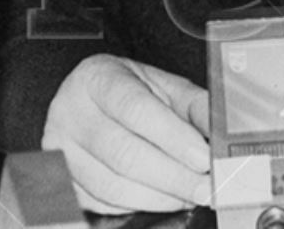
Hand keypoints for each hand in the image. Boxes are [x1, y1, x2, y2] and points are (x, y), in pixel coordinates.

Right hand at [41, 54, 210, 213]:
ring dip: (159, 197)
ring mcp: (60, 149)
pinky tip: (161, 198)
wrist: (89, 100)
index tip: (203, 157)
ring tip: (189, 194)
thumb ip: (195, 106)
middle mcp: (71, 111)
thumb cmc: (128, 91)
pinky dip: (138, 206)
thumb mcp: (163, 85)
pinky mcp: (62, 180)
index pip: (135, 109)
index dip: (172, 137)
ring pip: (112, 185)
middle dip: (173, 177)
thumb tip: (223, 136)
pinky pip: (102, 204)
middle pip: (124, 153)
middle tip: (205, 187)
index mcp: (98, 78)